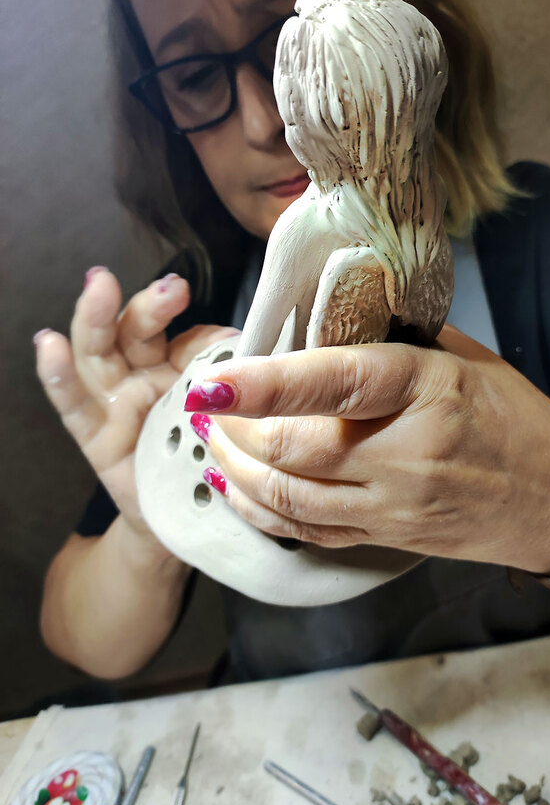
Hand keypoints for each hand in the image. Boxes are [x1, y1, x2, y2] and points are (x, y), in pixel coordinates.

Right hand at [36, 266, 237, 540]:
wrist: (191, 518)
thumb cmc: (214, 460)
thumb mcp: (232, 422)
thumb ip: (235, 387)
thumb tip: (245, 351)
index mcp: (183, 368)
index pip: (187, 337)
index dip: (204, 333)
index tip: (229, 332)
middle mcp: (147, 377)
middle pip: (139, 332)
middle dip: (152, 306)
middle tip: (173, 289)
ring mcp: (116, 402)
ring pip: (101, 353)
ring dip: (99, 318)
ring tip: (101, 286)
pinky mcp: (94, 435)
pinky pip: (73, 404)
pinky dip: (58, 375)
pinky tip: (49, 346)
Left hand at [184, 324, 549, 572]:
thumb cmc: (517, 419)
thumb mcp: (467, 359)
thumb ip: (395, 338)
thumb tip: (326, 316)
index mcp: (429, 391)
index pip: (336, 386)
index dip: (266, 384)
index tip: (213, 379)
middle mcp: (408, 455)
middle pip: (296, 451)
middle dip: (235, 428)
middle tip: (205, 403)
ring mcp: (395, 507)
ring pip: (291, 499)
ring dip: (236, 469)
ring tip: (208, 439)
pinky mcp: (386, 538)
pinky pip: (307, 532)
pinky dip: (261, 510)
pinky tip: (236, 486)